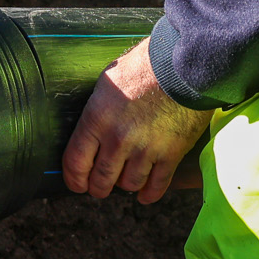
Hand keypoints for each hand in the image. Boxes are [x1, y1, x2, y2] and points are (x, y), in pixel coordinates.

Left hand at [62, 38, 213, 204]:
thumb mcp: (108, 83)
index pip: (75, 162)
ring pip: (129, 185)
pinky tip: (145, 194)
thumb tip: (92, 128)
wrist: (184, 64)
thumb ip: (98, 110)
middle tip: (100, 186)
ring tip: (126, 180)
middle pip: (101, 180)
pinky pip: (157, 185)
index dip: (74, 179)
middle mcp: (118, 139)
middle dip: (98, 187)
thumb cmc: (145, 65)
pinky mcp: (171, 153)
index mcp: (97, 118)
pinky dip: (150, 193)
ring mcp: (146, 149)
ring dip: (126, 185)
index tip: (77, 184)